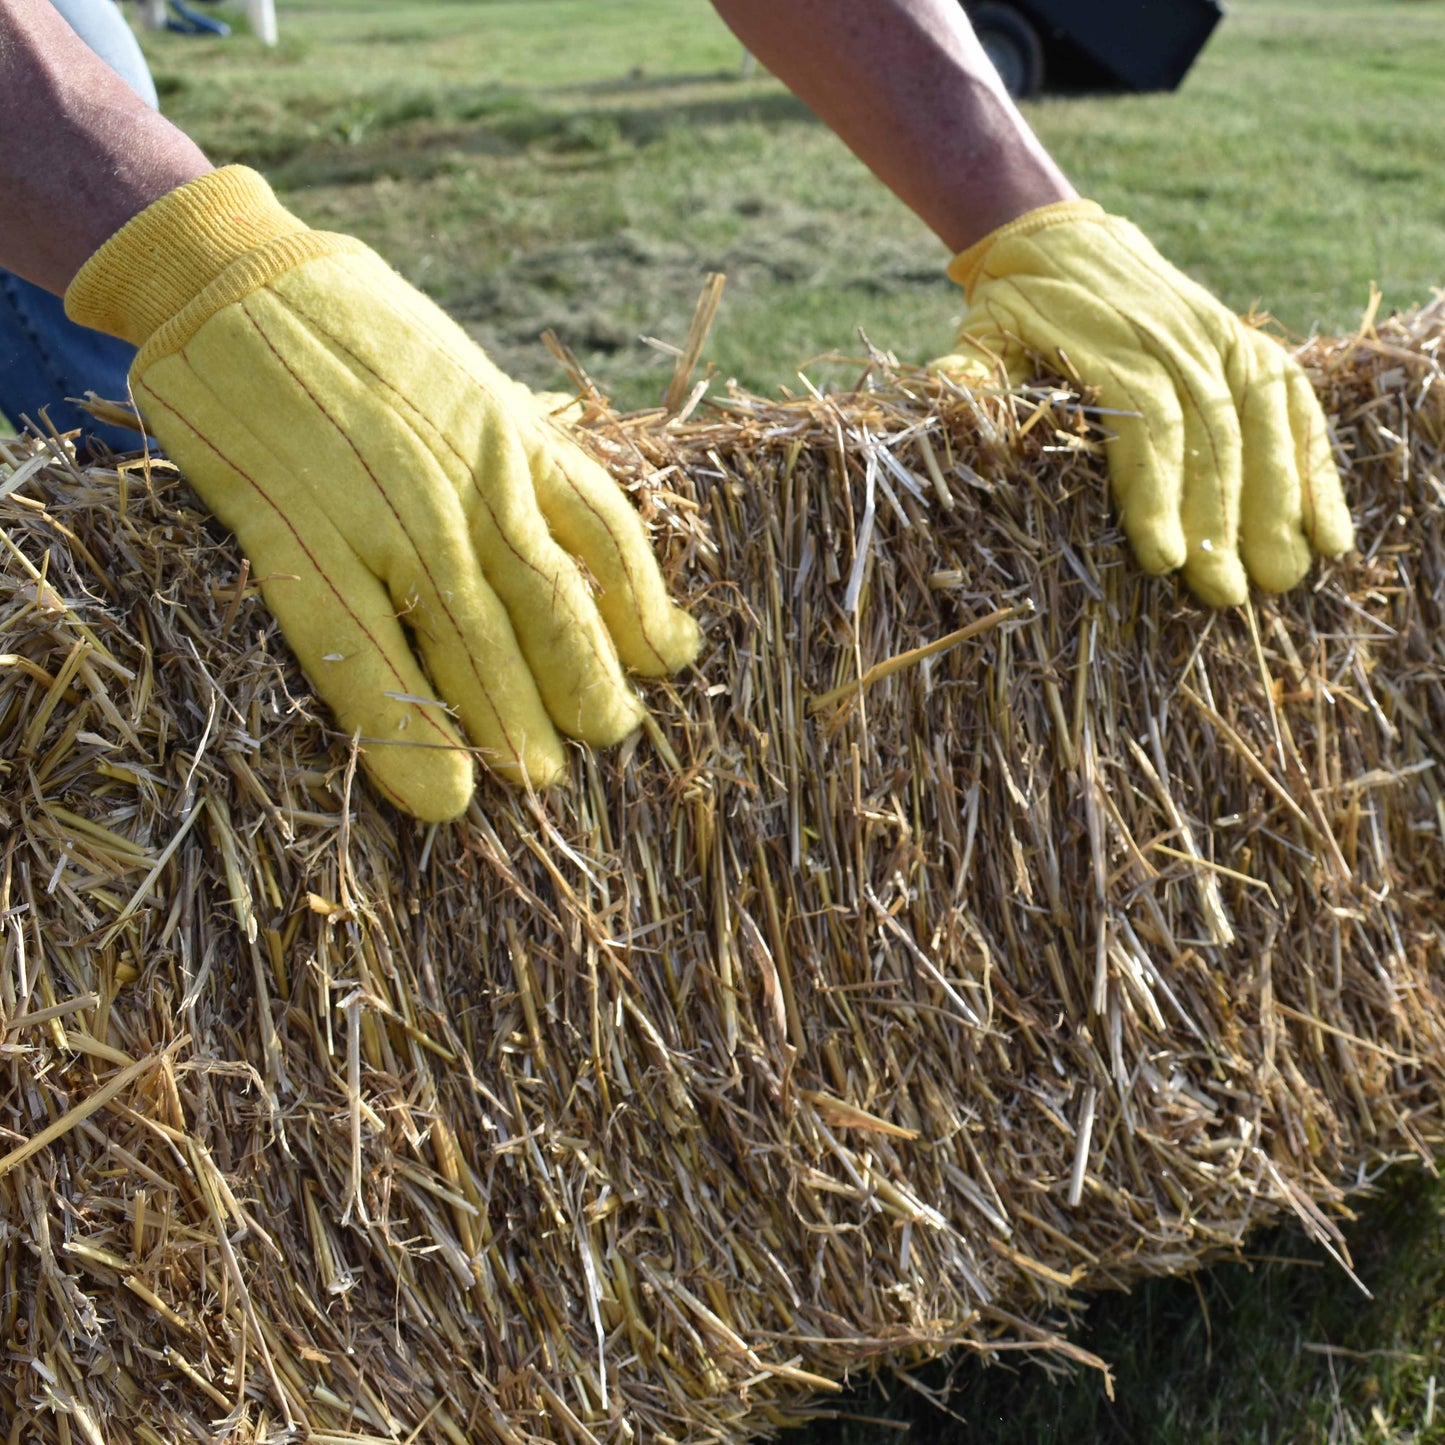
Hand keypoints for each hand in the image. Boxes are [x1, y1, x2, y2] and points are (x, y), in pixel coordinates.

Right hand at [66, 167, 699, 821]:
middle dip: (587, 683)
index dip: (644, 606)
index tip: (672, 657)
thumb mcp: (465, 371)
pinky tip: (442, 791)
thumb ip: (516, 444)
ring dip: (515, 720)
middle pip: (550, 603)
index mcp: (512, 434)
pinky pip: (362, 652)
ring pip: (474, 638)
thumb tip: (569, 515)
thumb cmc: (356, 332)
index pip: (605, 535)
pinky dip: (405, 729)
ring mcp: (387, 512)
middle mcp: (467, 480)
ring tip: (541, 777)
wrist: (230, 276)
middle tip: (607, 740)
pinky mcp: (299, 536)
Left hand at [935, 201, 1353, 605]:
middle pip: (1211, 434)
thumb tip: (943, 407)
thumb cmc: (1013, 310)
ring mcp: (1216, 337)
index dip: (1157, 490)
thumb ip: (974, 379)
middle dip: (1222, 519)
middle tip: (1228, 594)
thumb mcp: (983, 337)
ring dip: (1277, 500)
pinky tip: (1330, 527)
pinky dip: (1314, 464)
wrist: (1058, 239)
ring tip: (1284, 574)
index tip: (1162, 558)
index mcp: (1108, 342)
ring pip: (1261, 422)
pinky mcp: (1243, 343)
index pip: (1146, 420)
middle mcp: (1173, 337)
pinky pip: (1292, 403)